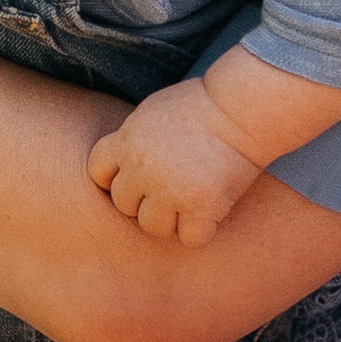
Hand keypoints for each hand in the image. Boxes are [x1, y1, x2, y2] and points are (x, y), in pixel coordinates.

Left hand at [87, 80, 263, 247]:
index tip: (140, 176)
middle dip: (146, 200)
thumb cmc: (205, 103)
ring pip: (152, 227)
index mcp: (127, 141)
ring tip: (192, 201)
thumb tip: (124, 164)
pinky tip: (213, 210)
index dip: (117, 178)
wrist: (242, 106)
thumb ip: (134, 139)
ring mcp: (169, 190)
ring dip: (171, 220)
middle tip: (174, 188)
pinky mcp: (200, 206)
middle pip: (124, 205)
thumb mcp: (154, 111)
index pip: (98, 173)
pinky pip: (189, 238)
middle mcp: (142, 168)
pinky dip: (202, 229)